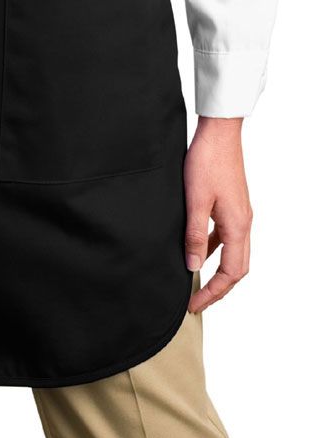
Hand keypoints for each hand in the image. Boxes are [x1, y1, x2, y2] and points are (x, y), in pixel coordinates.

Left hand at [184, 117, 251, 313]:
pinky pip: (226, 237)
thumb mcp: (195, 201)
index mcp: (238, 226)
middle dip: (219, 288)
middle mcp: (244, 223)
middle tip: (197, 301)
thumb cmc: (207, 161)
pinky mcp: (232, 205)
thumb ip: (194, 235)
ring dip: (218, 270)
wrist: (219, 133)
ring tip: (197, 282)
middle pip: (237, 268)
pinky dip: (215, 250)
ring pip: (233, 253)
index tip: (194, 304)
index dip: (213, 292)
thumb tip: (193, 266)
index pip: (231, 273)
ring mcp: (240, 214)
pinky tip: (198, 250)